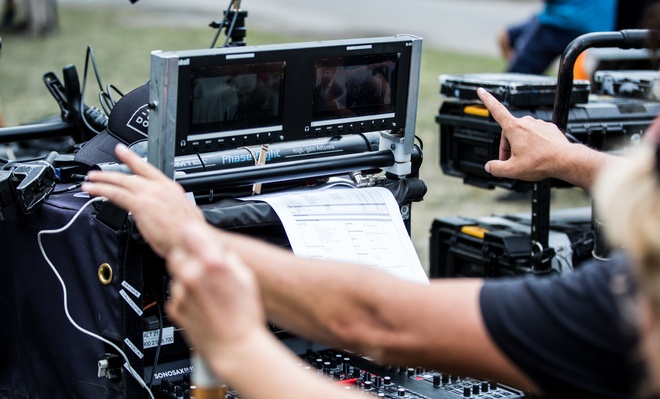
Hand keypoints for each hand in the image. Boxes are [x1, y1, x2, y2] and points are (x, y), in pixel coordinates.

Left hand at [81, 144, 204, 256]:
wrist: (189, 241)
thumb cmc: (188, 234)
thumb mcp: (187, 215)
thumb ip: (175, 210)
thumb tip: (171, 212)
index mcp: (171, 188)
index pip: (148, 169)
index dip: (132, 159)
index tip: (121, 151)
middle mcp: (160, 187)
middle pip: (130, 174)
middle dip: (111, 172)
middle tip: (97, 172)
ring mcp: (150, 194)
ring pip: (121, 182)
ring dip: (103, 180)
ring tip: (90, 181)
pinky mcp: (140, 204)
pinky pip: (116, 194)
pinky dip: (101, 190)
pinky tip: (92, 190)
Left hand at [165, 221, 265, 371]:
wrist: (234, 347)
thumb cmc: (244, 316)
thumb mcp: (246, 277)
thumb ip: (227, 258)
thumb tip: (218, 250)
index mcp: (211, 263)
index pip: (188, 232)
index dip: (194, 235)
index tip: (197, 238)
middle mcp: (191, 275)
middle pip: (177, 252)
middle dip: (189, 257)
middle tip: (204, 268)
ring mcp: (180, 293)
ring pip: (176, 274)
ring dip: (187, 278)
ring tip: (207, 292)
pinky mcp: (174, 308)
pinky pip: (176, 293)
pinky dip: (186, 295)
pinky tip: (202, 304)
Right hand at [477, 87, 572, 181]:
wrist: (565, 160)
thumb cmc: (540, 162)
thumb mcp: (512, 170)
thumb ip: (496, 168)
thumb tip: (490, 167)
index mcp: (514, 128)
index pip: (496, 110)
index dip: (487, 100)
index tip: (481, 91)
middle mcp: (526, 122)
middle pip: (509, 132)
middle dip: (507, 147)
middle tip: (510, 162)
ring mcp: (539, 124)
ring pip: (523, 134)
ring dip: (520, 146)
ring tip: (526, 160)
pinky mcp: (549, 129)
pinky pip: (536, 135)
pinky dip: (534, 144)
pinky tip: (538, 155)